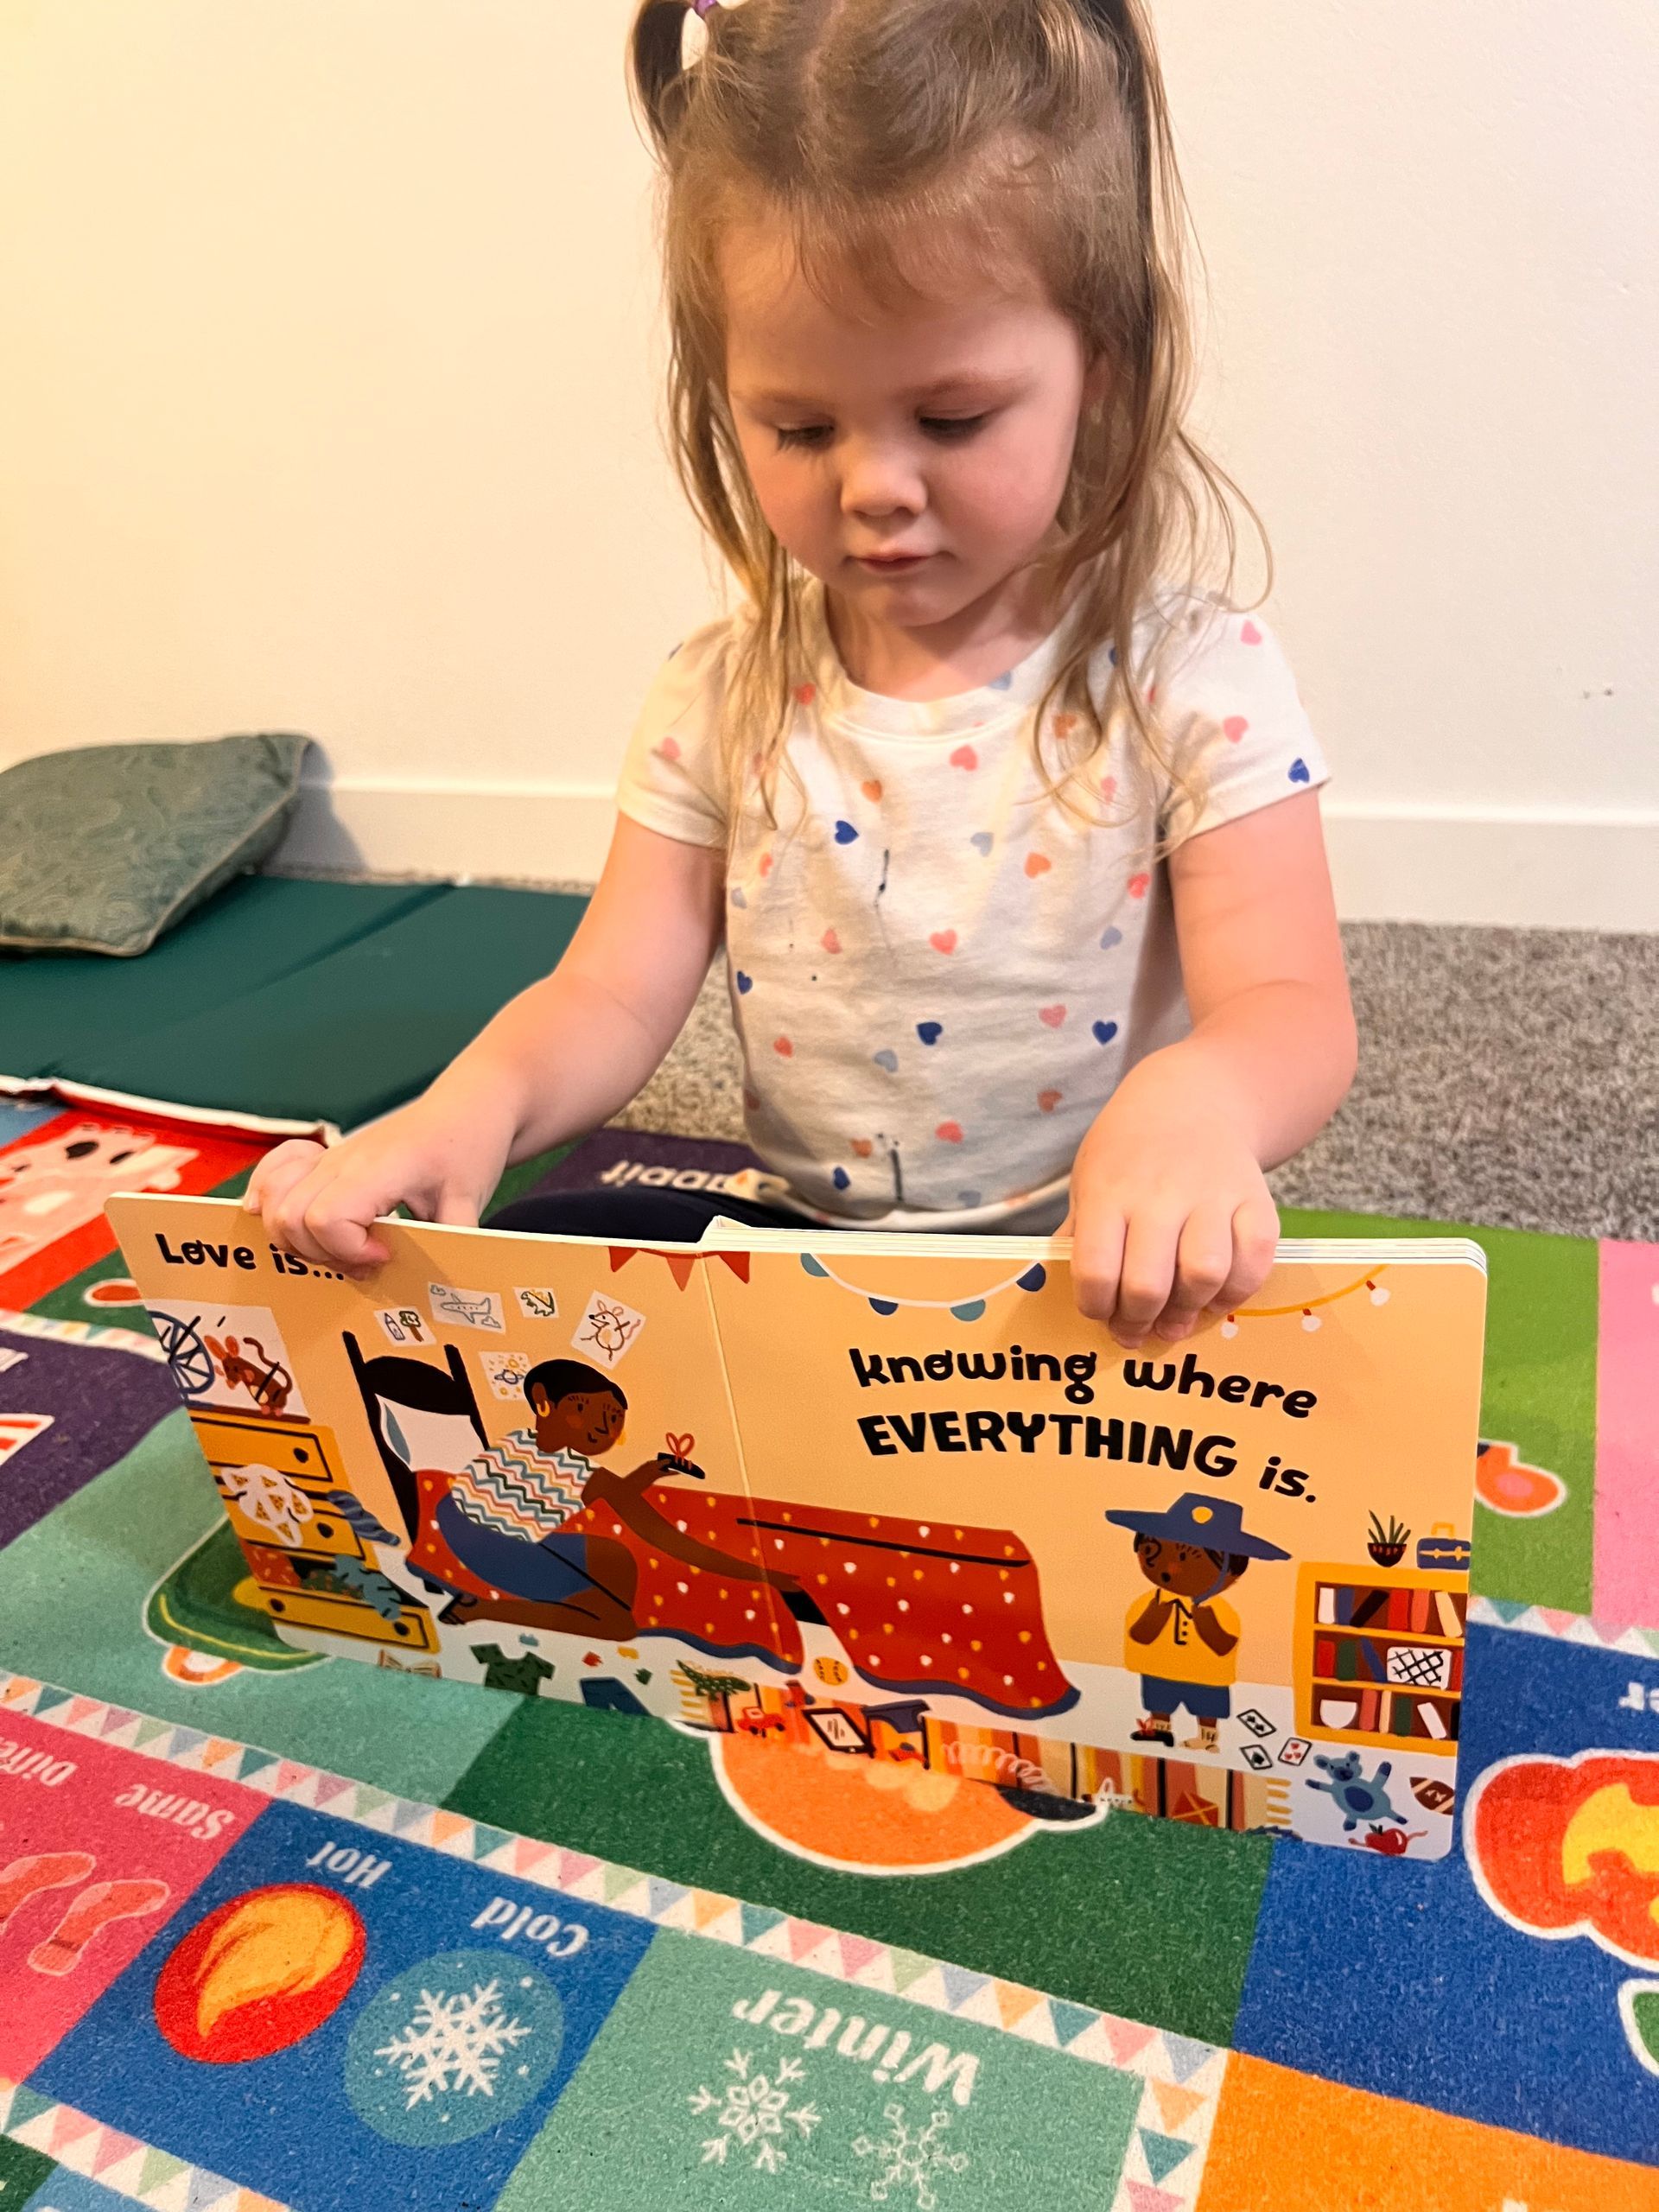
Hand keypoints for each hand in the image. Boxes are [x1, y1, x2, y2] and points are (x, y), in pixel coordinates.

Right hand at [245, 1092, 517, 1273]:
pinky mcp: (324, 1159)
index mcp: (377, 1169)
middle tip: (368, 1259)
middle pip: (290, 1217)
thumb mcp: (470, 1201)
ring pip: (276, 1204)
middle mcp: (341, 1161)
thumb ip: (451, 1247)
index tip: (385, 1254)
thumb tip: (443, 1292)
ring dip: (297, 1239)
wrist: (466, 1105)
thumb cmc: (468, 1146)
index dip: (348, 1250)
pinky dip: (268, 1199)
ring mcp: (328, 1158)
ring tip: (341, 1247)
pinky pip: (273, 1174)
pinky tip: (287, 1219)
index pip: (326, 1219)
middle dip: (323, 1254)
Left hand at [1063, 1062, 1278, 1349]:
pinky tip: (1216, 1295)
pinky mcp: (1256, 1199)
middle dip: (1138, 1320)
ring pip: (1205, 1275)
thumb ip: (1079, 1235)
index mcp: (1108, 1192)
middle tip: (1136, 1329)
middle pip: (1148, 1284)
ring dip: (1188, 1310)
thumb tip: (1066, 1292)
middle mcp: (1160, 1194)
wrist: (1193, 1098)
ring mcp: (1212, 1196)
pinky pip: (1255, 1260)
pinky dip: (1237, 1291)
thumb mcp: (1088, 1179)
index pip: (1095, 1270)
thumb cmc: (1128, 1150)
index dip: (1095, 1308)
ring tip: (1176, 1316)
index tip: (1100, 1314)